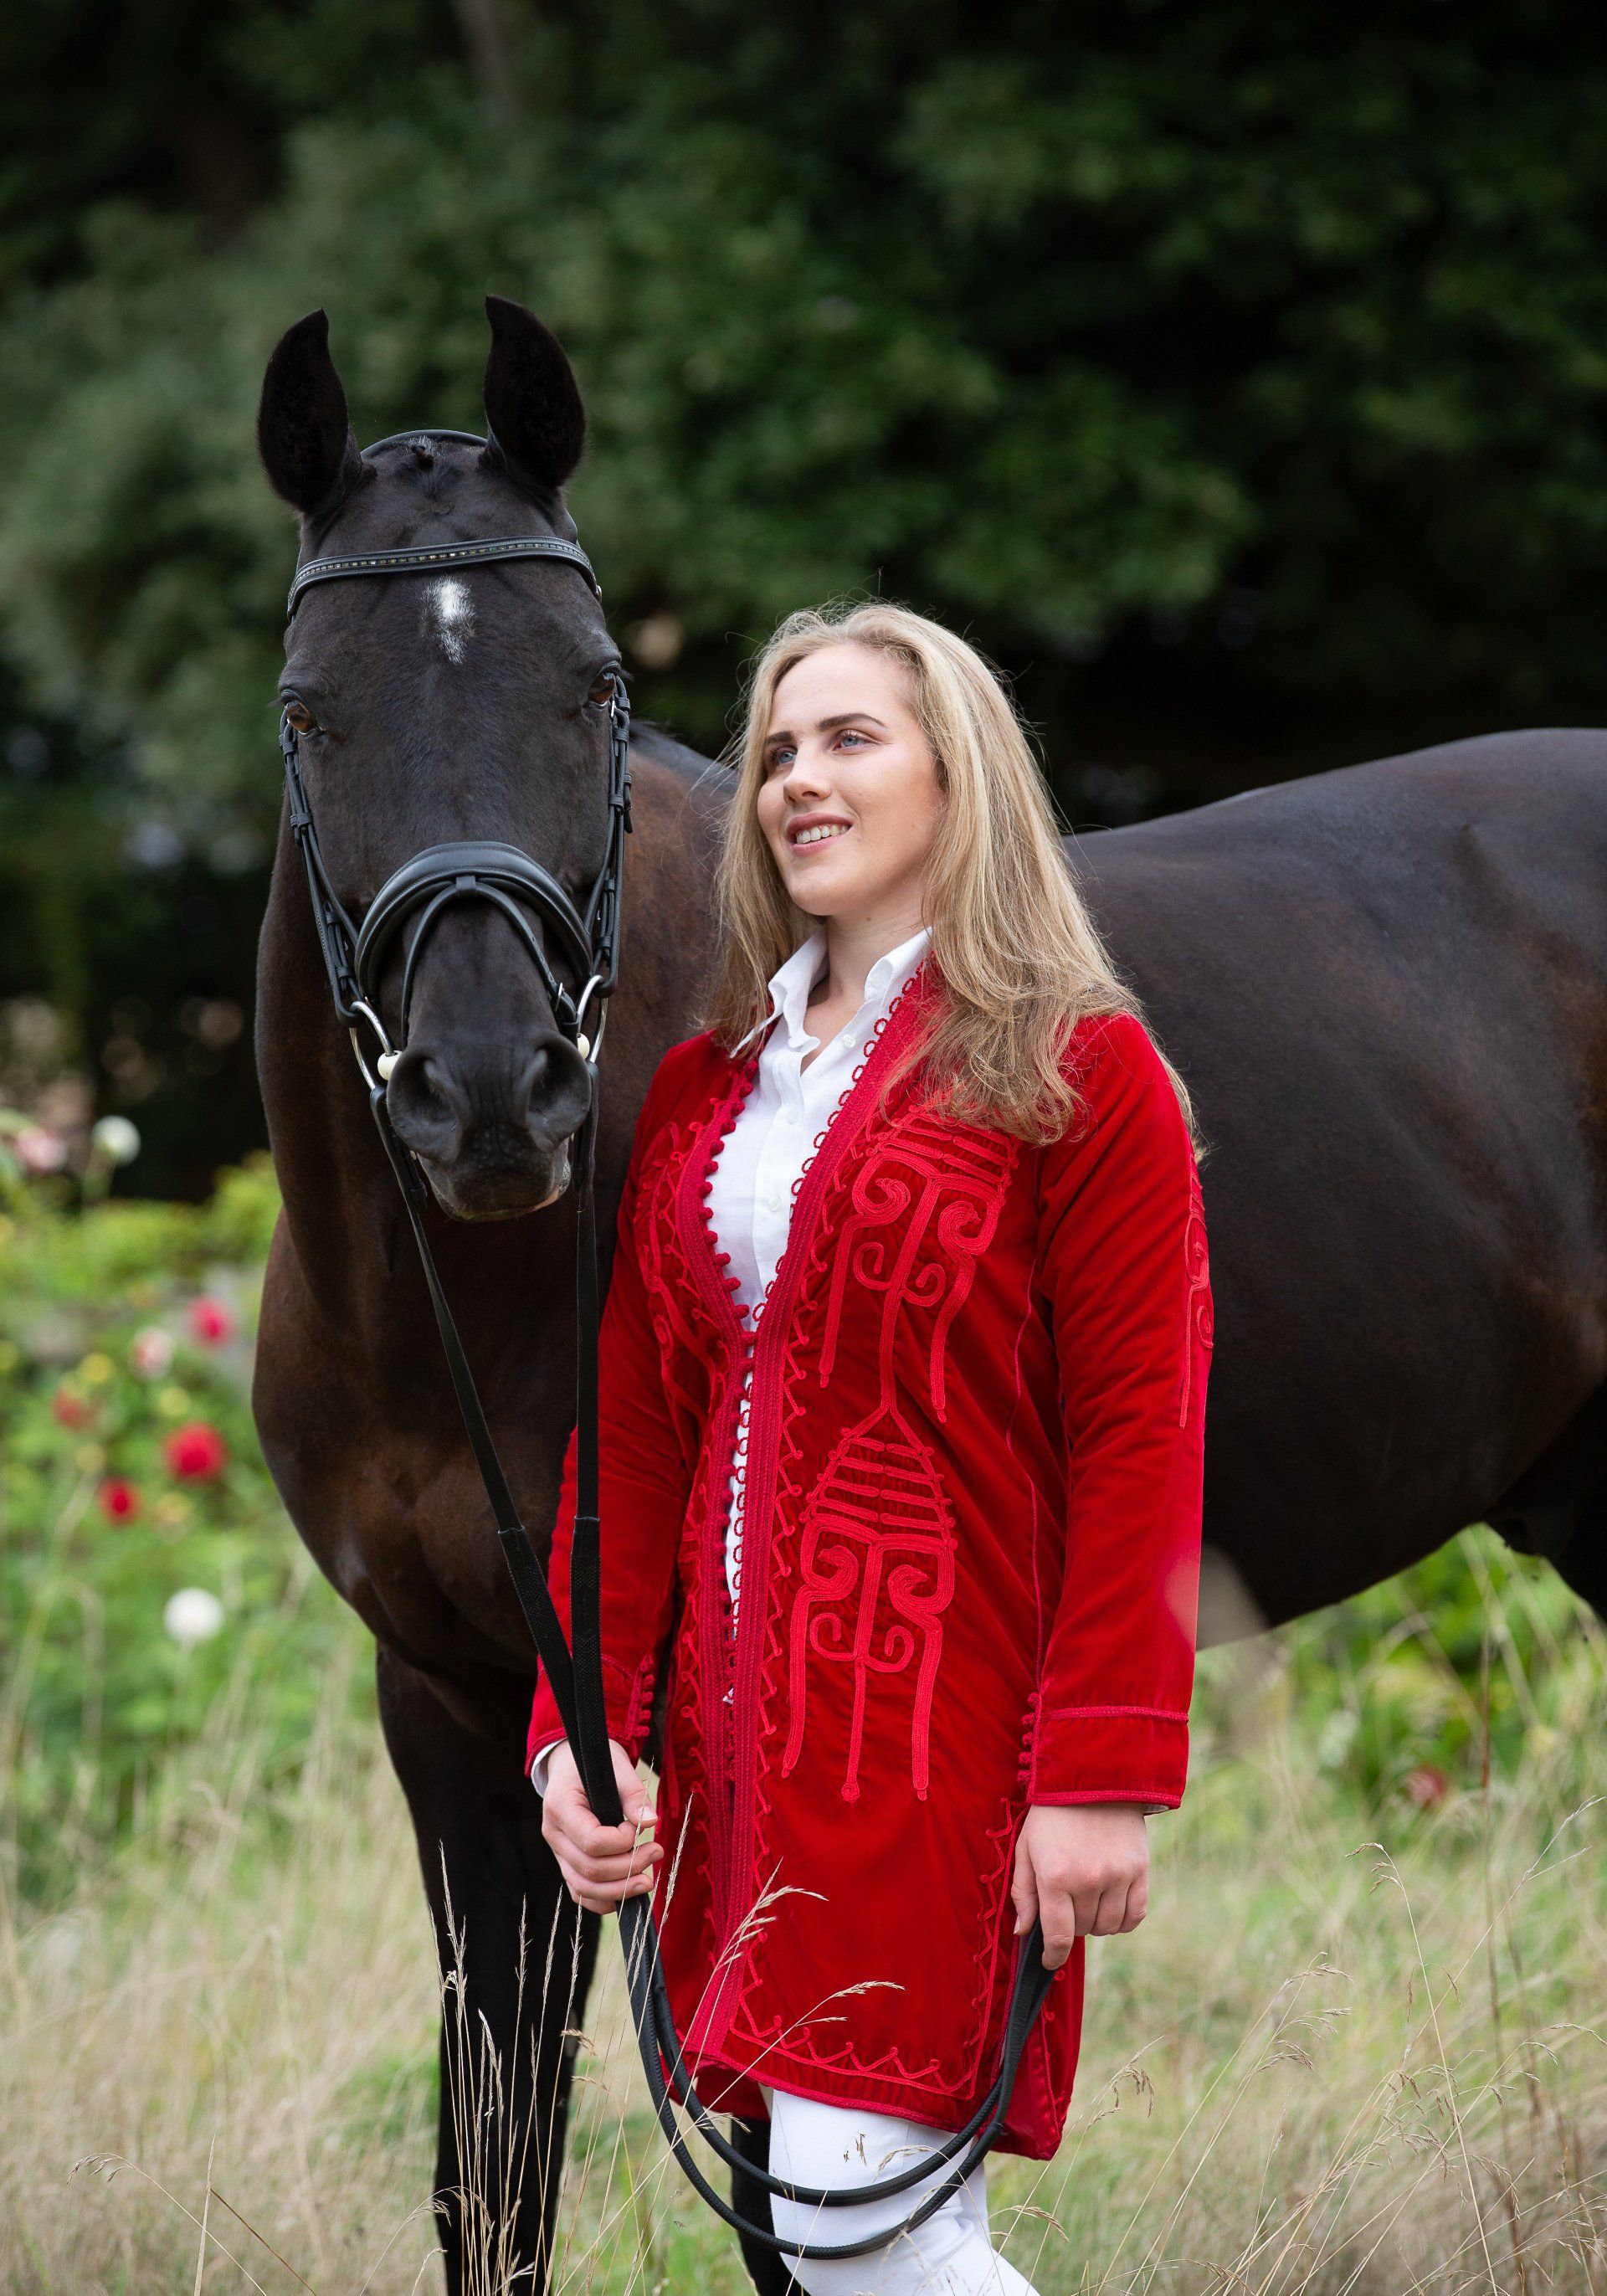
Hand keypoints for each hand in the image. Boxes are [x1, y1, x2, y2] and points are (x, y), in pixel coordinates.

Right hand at [539, 1738, 662, 1915]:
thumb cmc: (595, 1763)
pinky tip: (628, 1893)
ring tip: (648, 1881)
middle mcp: (553, 1834)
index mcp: (559, 1806)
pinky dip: (604, 1900)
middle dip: (627, 1869)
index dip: (620, 1842)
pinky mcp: (566, 1863)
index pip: (591, 1840)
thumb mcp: (616, 1766)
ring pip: (583, 1888)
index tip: (637, 1829)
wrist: (571, 1765)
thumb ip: (633, 1794)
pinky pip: (580, 1892)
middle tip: (657, 1852)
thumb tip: (651, 1821)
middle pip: (589, 1869)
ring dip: (619, 1890)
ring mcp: (557, 1852)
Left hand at [1012, 1803, 1148, 1969]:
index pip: (1057, 1936)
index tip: (1049, 1961)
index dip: (1052, 1956)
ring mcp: (1118, 1876)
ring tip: (1087, 1900)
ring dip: (1096, 1923)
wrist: (1094, 1776)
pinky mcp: (1140, 1869)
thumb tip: (1023, 1933)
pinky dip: (1123, 1920)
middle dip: (1071, 1924)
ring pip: (1108, 1927)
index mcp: (1056, 1876)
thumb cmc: (1052, 1814)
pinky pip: (1135, 1915)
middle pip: (1083, 1930)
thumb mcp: (1026, 1848)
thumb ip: (1023, 1893)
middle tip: (1065, 1902)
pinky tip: (1111, 1907)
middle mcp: (1089, 1880)